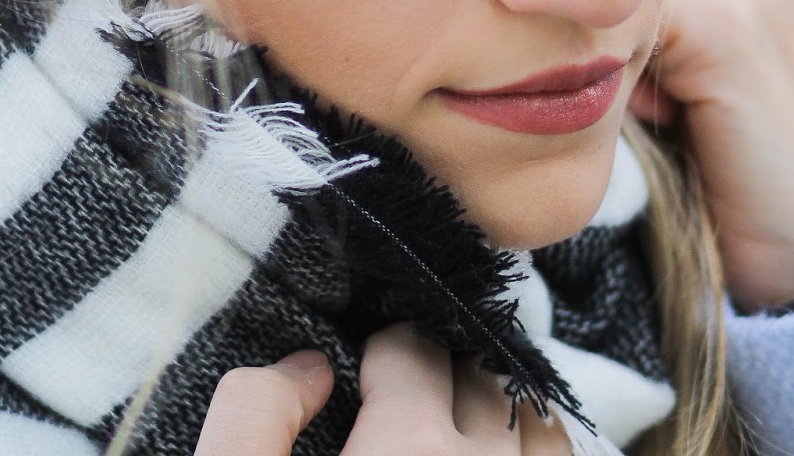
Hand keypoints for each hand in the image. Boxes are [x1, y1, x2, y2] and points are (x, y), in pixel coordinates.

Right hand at [194, 325, 570, 454]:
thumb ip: (250, 422)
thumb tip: (308, 365)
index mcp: (406, 452)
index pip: (411, 348)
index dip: (386, 352)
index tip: (371, 372)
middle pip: (480, 376)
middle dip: (447, 371)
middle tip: (415, 396)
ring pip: (542, 423)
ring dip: (506, 412)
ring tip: (465, 427)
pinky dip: (543, 451)